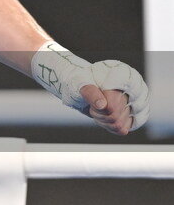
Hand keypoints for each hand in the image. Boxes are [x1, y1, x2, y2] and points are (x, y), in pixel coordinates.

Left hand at [32, 43, 149, 133]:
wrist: (72, 81)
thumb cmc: (73, 80)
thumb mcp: (77, 85)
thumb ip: (90, 93)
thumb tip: (102, 104)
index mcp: (126, 76)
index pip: (124, 107)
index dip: (109, 109)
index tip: (96, 101)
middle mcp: (134, 86)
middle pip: (123, 119)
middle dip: (104, 115)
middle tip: (91, 104)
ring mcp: (132, 98)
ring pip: (123, 125)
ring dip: (106, 120)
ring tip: (94, 107)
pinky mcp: (128, 108)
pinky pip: (123, 127)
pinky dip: (108, 124)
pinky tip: (100, 114)